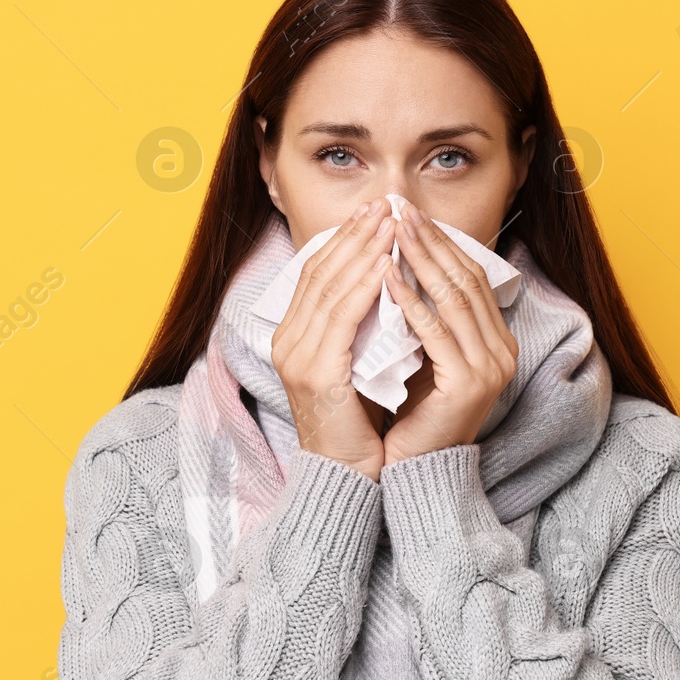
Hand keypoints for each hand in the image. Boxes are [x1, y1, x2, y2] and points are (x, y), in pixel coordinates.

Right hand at [271, 196, 396, 481]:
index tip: (373, 212)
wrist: (350, 475)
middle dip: (355, 234)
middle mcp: (288, 342)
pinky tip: (386, 265)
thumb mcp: (358, 361)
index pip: (316, 273)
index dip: (344, 239)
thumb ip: (362, 325)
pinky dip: (364, 287)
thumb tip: (389, 278)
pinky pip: (341, 319)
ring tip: (391, 223)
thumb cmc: (362, 421)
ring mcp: (298, 357)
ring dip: (363, 251)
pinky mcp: (316, 373)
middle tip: (385, 204)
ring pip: (330, 289)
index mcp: (293, 336)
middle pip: (320, 272)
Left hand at [380, 203, 518, 465]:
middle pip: (465, 279)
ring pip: (453, 297)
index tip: (407, 215)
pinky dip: (410, 300)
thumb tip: (399, 261)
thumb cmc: (411, 413)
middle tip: (398, 208)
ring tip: (391, 230)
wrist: (414, 469)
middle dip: (430, 240)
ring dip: (420, 259)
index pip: (471, 276)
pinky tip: (387, 277)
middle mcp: (502, 350)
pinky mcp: (469, 383)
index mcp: (497, 340)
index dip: (441, 242)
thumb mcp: (423, 354)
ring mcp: (490, 367)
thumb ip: (425, 316)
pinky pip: (436, 331)